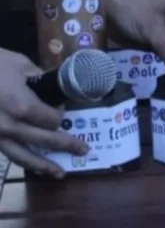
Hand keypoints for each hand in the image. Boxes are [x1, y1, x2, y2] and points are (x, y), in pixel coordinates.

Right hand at [0, 48, 88, 177]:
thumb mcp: (20, 64)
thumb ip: (40, 78)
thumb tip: (53, 87)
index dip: (60, 116)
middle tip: (84, 150)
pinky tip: (33, 165)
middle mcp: (10, 126)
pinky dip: (22, 161)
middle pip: (44, 140)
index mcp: (22, 106)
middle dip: (67, 145)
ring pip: (23, 156)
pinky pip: (7, 154)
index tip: (62, 111)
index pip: (52, 120)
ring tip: (60, 173)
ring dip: (44, 165)